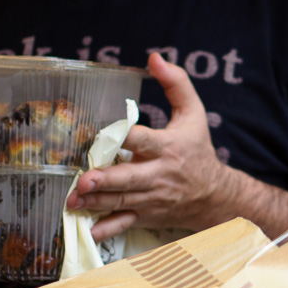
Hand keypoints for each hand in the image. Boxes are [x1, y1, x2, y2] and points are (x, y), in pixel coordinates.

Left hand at [66, 52, 227, 240]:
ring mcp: (152, 199)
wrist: (214, 196)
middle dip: (107, 181)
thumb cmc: (198, 149)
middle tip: (85, 181)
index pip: (145, 140)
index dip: (127, 136)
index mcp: (168, 147)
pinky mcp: (146, 215)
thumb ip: (175, 83)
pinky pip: (124, 224)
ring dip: (97, 202)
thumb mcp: (193, 113)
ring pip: (121, 201)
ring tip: (73, 201)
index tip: (108, 133)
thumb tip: (154, 58)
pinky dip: (107, 229)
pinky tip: (88, 230)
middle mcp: (159, 175)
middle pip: (130, 179)